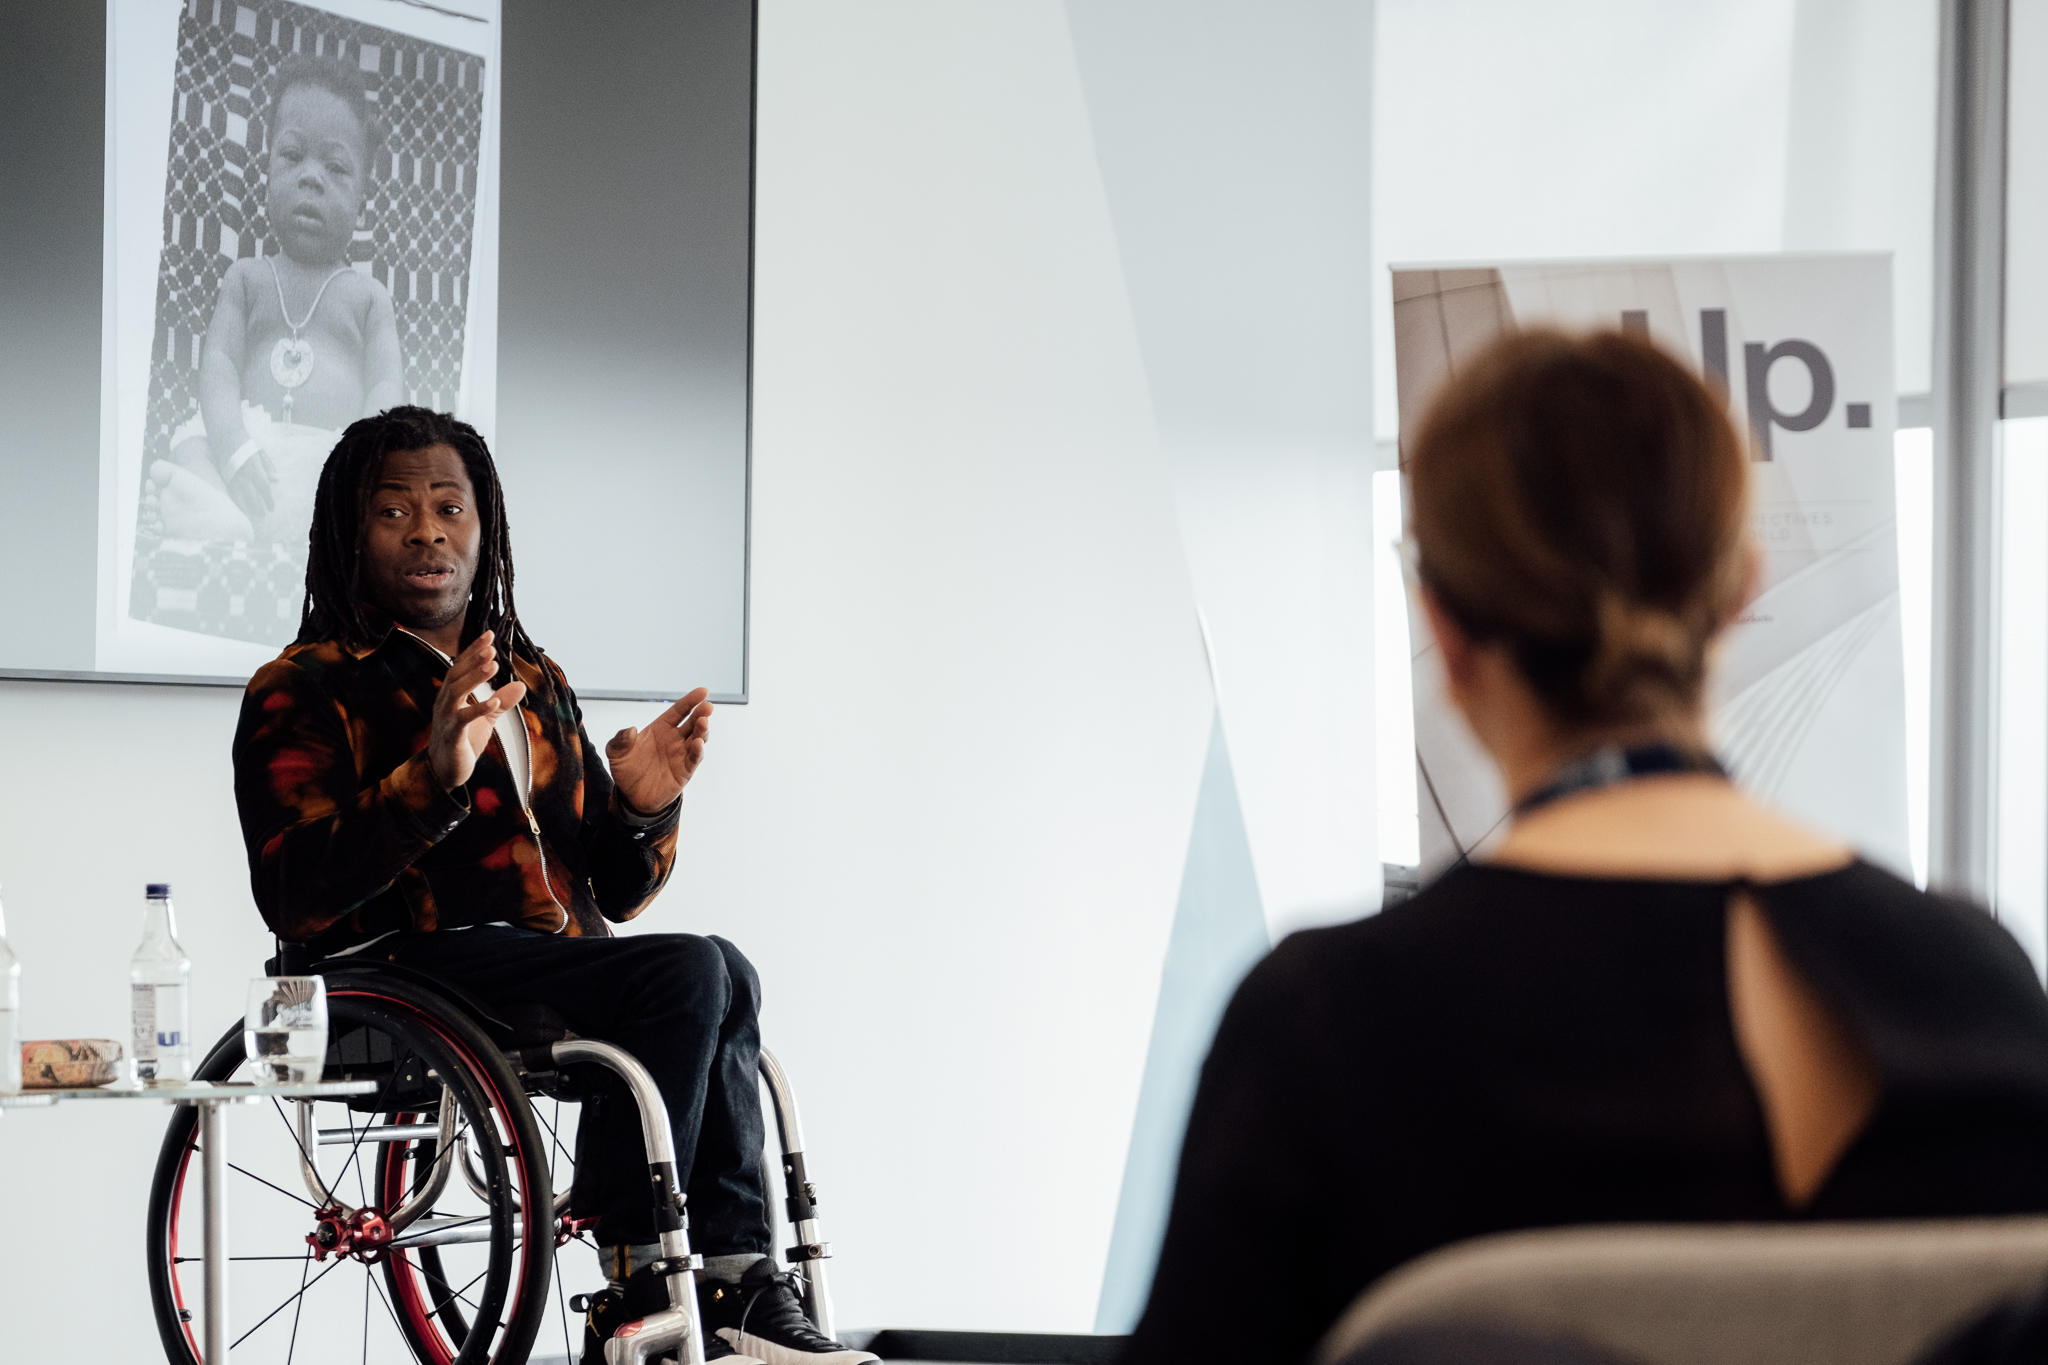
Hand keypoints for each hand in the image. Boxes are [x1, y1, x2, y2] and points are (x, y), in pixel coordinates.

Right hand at [224, 447, 278, 524]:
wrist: (224, 434)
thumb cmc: (245, 443)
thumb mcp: (261, 452)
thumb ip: (269, 466)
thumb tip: (276, 480)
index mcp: (255, 468)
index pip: (264, 488)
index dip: (268, 500)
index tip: (271, 508)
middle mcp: (243, 474)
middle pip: (252, 496)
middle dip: (258, 507)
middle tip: (262, 514)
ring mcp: (232, 476)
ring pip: (238, 497)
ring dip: (245, 507)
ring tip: (250, 514)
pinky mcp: (223, 476)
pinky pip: (229, 492)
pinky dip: (234, 500)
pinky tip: (238, 506)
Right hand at [428, 631, 526, 793]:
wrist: (445, 770)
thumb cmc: (463, 741)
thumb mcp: (486, 718)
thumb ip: (501, 701)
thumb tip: (520, 685)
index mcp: (451, 695)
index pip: (460, 666)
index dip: (473, 650)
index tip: (489, 635)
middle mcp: (445, 702)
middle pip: (456, 674)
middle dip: (473, 660)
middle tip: (491, 648)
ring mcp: (445, 718)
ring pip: (456, 692)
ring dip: (474, 678)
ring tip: (493, 666)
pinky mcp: (451, 735)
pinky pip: (462, 719)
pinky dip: (478, 709)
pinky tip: (493, 702)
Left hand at [606, 687, 711, 814]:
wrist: (632, 797)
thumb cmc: (626, 770)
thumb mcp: (616, 752)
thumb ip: (620, 739)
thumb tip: (630, 730)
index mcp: (661, 728)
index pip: (679, 711)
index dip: (690, 701)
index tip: (703, 691)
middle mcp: (675, 739)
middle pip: (693, 722)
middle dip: (701, 713)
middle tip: (707, 706)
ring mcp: (682, 754)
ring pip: (698, 738)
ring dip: (702, 730)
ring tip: (703, 722)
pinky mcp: (685, 771)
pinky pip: (694, 758)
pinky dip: (698, 750)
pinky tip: (697, 743)